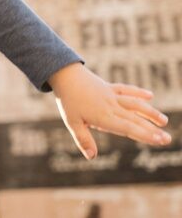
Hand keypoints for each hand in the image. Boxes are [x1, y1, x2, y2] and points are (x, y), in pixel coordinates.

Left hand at [49, 62, 170, 158]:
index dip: (145, 135)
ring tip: (164, 121)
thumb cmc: (68, 101)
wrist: (64, 75)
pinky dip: (138, 92)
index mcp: (104, 117)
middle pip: (135, 119)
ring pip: (135, 104)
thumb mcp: (72, 122)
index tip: (159, 140)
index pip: (128, 128)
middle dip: (152, 129)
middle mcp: (112, 106)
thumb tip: (92, 157)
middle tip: (168, 139)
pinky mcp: (110, 87)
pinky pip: (126, 89)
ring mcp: (112, 95)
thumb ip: (83, 139)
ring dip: (150, 112)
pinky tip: (150, 96)